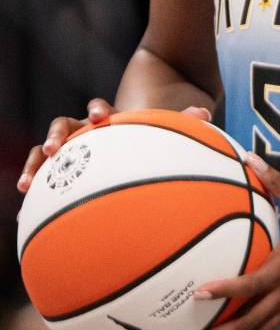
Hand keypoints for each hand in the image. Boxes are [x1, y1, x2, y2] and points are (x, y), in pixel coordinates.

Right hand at [17, 102, 212, 193]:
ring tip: (26, 185)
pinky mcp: (60, 176)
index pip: (97, 108)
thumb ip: (181, 125)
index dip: (95, 110)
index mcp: (107, 121)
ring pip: (44, 154)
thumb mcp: (162, 136)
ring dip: (35, 166)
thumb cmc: (148, 146)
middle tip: (54, 148)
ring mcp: (69, 155)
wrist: (132, 155)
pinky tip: (23, 220)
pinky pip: (43, 185)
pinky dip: (34, 197)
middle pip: (62, 126)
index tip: (98, 118)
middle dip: (56, 135)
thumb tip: (205, 114)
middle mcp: (82, 135)